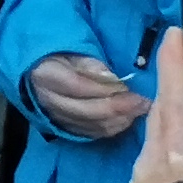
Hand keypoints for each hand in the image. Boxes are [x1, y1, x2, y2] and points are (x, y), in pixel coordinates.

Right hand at [30, 51, 149, 140]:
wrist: (37, 71)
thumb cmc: (59, 55)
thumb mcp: (70, 49)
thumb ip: (88, 62)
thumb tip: (111, 76)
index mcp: (46, 75)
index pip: (78, 86)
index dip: (106, 89)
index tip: (131, 88)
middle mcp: (48, 100)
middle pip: (87, 110)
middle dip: (119, 107)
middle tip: (144, 102)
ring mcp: (56, 117)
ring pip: (92, 125)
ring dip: (119, 120)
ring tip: (140, 110)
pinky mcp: (65, 128)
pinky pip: (92, 133)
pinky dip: (112, 128)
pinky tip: (127, 119)